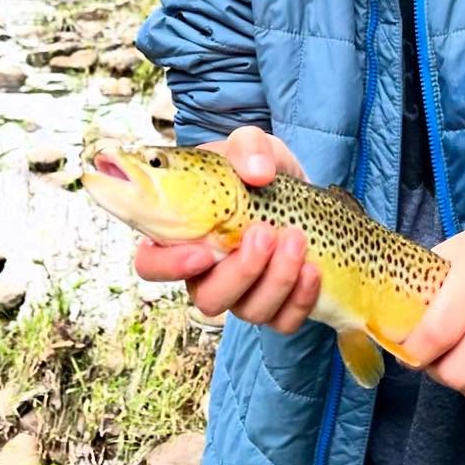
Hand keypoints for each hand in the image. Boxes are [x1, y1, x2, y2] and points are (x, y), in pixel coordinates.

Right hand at [131, 126, 320, 333]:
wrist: (296, 184)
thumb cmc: (257, 166)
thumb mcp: (251, 143)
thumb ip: (248, 147)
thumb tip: (258, 172)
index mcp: (181, 234)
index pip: (152, 264)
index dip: (169, 267)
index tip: (203, 252)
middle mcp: (206, 272)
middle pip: (207, 298)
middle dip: (241, 271)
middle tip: (265, 233)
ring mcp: (241, 293)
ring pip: (248, 311)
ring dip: (276, 279)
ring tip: (297, 239)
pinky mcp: (276, 305)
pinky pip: (283, 321)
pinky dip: (300, 298)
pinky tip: (312, 268)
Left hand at [397, 210, 464, 405]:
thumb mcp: (459, 249)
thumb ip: (429, 285)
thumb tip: (397, 319)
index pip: (435, 337)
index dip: (411, 351)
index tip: (403, 346)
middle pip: (456, 374)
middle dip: (434, 370)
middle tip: (432, 355)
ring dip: (462, 380)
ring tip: (458, 358)